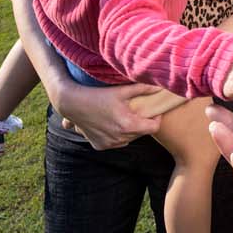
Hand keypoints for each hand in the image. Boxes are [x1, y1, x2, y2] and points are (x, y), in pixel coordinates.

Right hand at [53, 80, 167, 149]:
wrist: (72, 103)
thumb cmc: (97, 95)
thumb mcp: (121, 90)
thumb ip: (142, 89)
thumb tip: (161, 86)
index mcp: (128, 125)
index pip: (154, 127)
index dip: (156, 118)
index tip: (152, 111)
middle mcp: (120, 138)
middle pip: (140, 133)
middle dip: (141, 123)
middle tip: (137, 111)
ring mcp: (109, 144)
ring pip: (128, 139)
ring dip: (128, 130)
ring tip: (122, 117)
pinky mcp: (100, 146)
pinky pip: (115, 143)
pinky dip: (115, 136)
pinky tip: (110, 124)